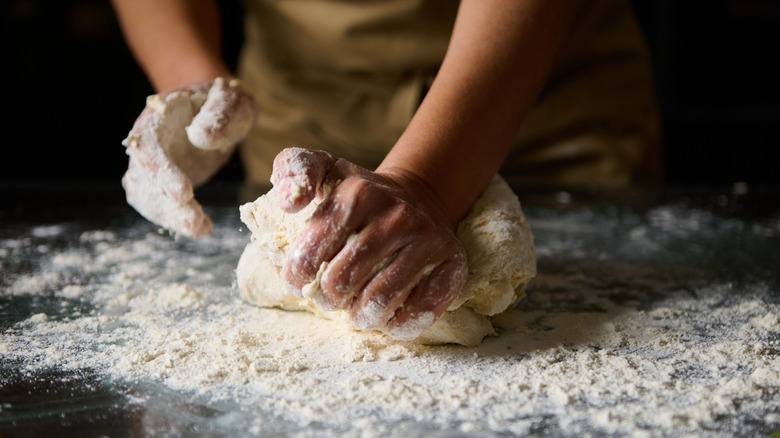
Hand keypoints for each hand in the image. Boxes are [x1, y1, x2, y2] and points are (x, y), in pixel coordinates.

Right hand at [121, 77, 255, 237]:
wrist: (216, 109)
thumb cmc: (224, 103)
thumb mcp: (230, 102)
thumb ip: (218, 116)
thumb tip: (200, 137)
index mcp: (158, 119)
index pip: (150, 147)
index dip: (163, 172)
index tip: (184, 193)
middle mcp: (146, 143)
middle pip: (144, 179)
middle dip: (167, 205)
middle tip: (195, 222)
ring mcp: (151, 165)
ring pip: (146, 197)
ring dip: (170, 217)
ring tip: (201, 229)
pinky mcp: (161, 183)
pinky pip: (158, 205)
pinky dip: (175, 220)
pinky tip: (201, 228)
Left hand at [272, 148, 467, 339]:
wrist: (418, 198)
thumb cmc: (360, 197)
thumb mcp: (325, 169)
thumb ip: (294, 168)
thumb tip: (290, 203)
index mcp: (358, 193)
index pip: (309, 255)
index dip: (298, 276)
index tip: (302, 279)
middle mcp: (396, 215)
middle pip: (340, 283)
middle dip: (327, 298)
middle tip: (331, 295)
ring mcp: (427, 240)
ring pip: (376, 304)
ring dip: (359, 316)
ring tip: (357, 307)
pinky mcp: (452, 262)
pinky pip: (417, 314)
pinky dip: (396, 324)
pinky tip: (389, 312)